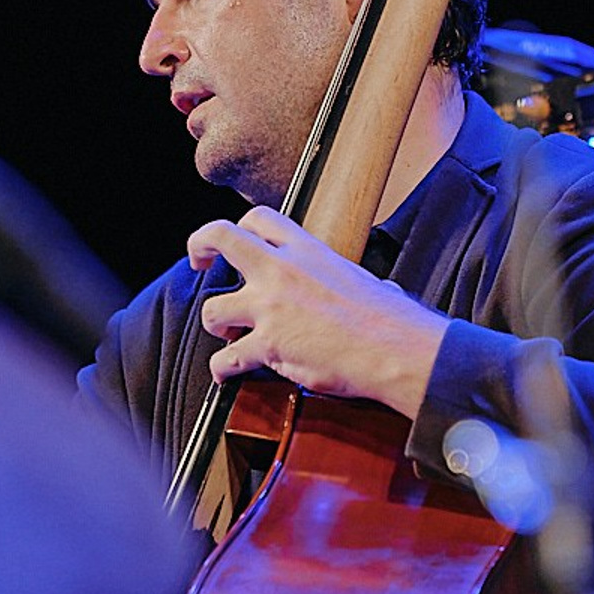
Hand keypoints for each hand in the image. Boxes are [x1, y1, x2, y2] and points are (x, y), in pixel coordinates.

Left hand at [188, 206, 447, 417]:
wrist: (396, 348)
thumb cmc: (390, 318)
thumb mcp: (364, 280)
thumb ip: (349, 281)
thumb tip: (378, 292)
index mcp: (307, 250)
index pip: (258, 219)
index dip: (240, 229)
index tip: (235, 242)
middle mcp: (281, 271)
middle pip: (221, 238)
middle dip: (199, 246)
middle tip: (197, 262)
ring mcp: (270, 308)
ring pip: (213, 308)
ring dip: (215, 323)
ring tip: (226, 332)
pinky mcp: (268, 346)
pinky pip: (227, 358)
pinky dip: (221, 369)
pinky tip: (225, 374)